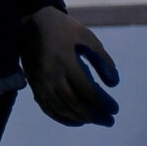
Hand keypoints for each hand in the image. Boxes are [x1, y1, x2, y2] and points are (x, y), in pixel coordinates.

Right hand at [22, 7, 120, 127]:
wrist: (30, 24)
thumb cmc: (63, 29)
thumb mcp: (86, 37)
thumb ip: (102, 59)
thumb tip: (113, 83)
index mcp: (66, 62)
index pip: (87, 90)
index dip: (103, 102)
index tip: (116, 109)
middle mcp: (52, 75)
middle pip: (75, 103)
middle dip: (95, 115)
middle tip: (110, 120)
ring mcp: (41, 82)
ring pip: (61, 108)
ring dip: (81, 118)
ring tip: (96, 120)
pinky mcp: (34, 86)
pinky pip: (48, 107)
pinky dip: (63, 118)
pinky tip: (77, 121)